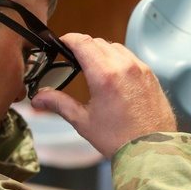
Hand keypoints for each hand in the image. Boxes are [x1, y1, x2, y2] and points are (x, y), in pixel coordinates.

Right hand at [30, 33, 176, 157]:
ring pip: (116, 47)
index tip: (62, 43)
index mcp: (105, 76)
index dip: (69, 39)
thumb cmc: (118, 139)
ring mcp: (140, 69)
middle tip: (73, 58)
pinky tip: (113, 75)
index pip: (83, 42)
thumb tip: (38, 98)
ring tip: (93, 67)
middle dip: (83, 46)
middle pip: (98, 42)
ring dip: (102, 51)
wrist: (151, 150)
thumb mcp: (83, 121)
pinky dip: (118, 60)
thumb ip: (59, 104)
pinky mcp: (151, 75)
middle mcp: (124, 66)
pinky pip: (131, 57)